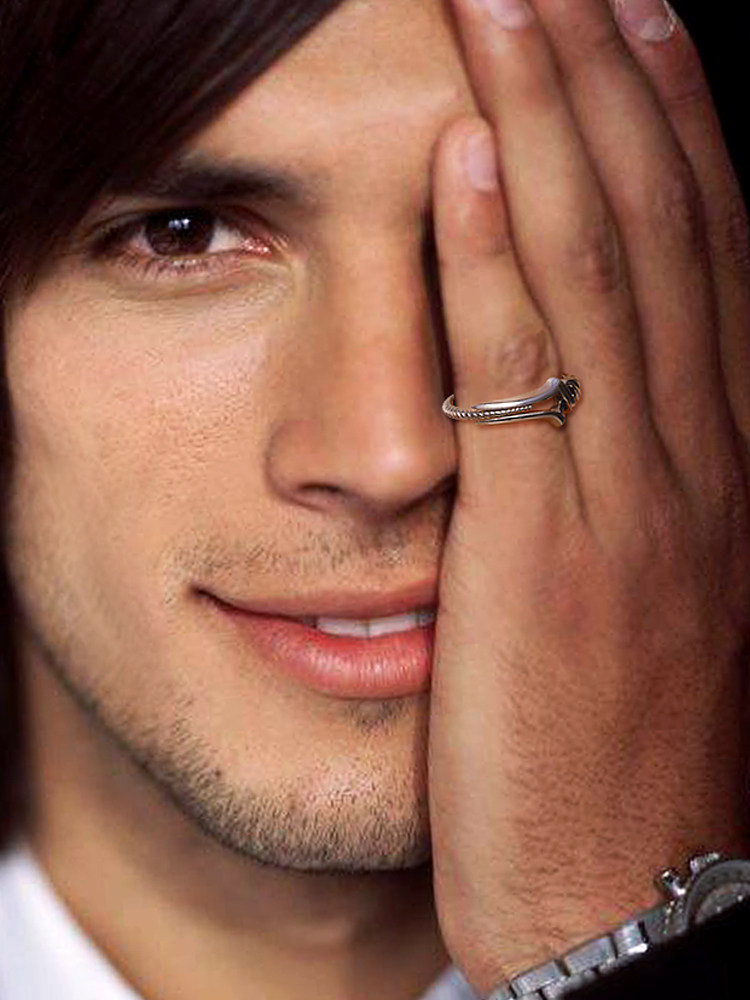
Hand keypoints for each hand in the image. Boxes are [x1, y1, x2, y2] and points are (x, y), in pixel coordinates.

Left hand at [427, 0, 749, 991]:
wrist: (628, 885)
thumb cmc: (620, 744)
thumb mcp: (636, 591)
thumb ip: (615, 480)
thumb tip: (567, 382)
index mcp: (706, 461)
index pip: (696, 254)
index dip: (668, 123)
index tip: (629, 19)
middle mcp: (686, 456)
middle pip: (655, 230)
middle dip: (610, 82)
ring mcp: (625, 498)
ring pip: (598, 273)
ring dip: (553, 126)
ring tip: (513, 3)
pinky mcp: (545, 553)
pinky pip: (520, 374)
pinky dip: (492, 255)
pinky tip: (462, 154)